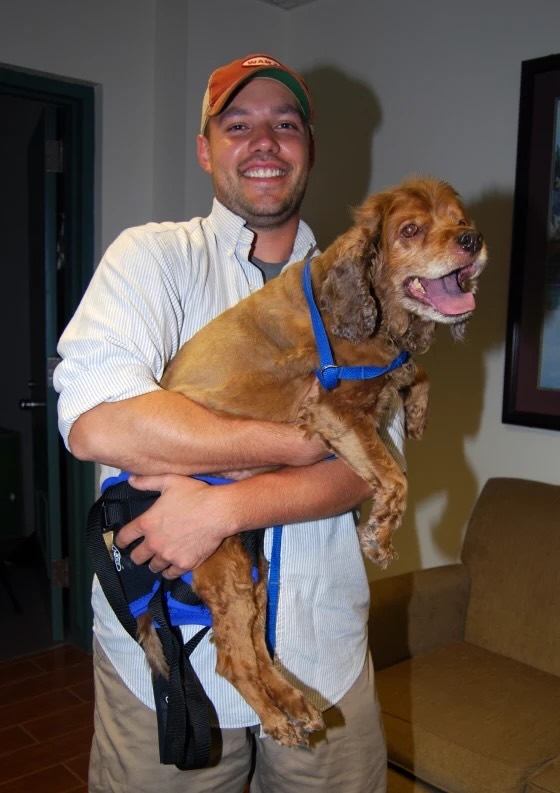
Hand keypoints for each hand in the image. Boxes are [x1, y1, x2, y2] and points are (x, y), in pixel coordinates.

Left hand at [115, 474, 232, 578]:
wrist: (218, 511)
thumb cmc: (194, 494)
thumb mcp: (169, 481)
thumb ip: (147, 481)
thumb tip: (130, 480)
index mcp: (147, 523)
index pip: (124, 537)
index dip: (121, 540)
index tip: (123, 542)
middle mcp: (154, 542)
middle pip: (137, 557)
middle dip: (138, 554)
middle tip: (144, 551)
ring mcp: (169, 556)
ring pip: (153, 567)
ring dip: (154, 563)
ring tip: (159, 559)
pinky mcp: (184, 564)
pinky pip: (170, 574)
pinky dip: (169, 571)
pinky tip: (171, 567)